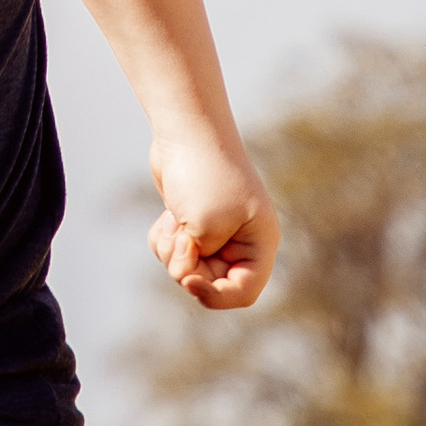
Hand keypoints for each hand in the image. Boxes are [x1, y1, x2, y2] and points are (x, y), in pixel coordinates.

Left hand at [146, 135, 278, 309]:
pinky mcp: (193, 222)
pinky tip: (168, 216)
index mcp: (260, 243)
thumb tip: (182, 272)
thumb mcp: (204, 227)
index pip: (244, 292)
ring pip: (188, 268)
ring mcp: (218, 232)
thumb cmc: (204, 175)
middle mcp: (243, 241)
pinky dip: (165, 239)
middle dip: (186, 265)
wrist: (187, 129)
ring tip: (175, 221)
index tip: (188, 279)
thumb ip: (194, 263)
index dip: (215, 295)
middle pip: (211, 282)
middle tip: (180, 236)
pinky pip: (174, 252)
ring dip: (172, 251)